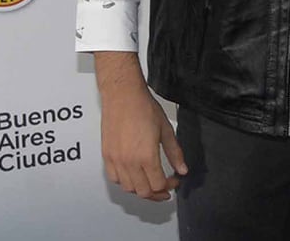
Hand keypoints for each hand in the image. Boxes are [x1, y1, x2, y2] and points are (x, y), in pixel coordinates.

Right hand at [96, 53, 186, 200]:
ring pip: (128, 188)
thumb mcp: (166, 130)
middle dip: (157, 193)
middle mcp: (129, 162)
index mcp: (146, 156)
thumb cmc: (144, 108)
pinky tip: (134, 176)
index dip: (169, 186)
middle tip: (165, 188)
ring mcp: (116, 160)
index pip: (158, 184)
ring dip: (141, 189)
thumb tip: (182, 169)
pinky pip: (115, 179)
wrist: (123, 96)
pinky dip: (126, 182)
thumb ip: (175, 153)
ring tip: (151, 183)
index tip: (174, 181)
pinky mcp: (107, 156)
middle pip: (143, 191)